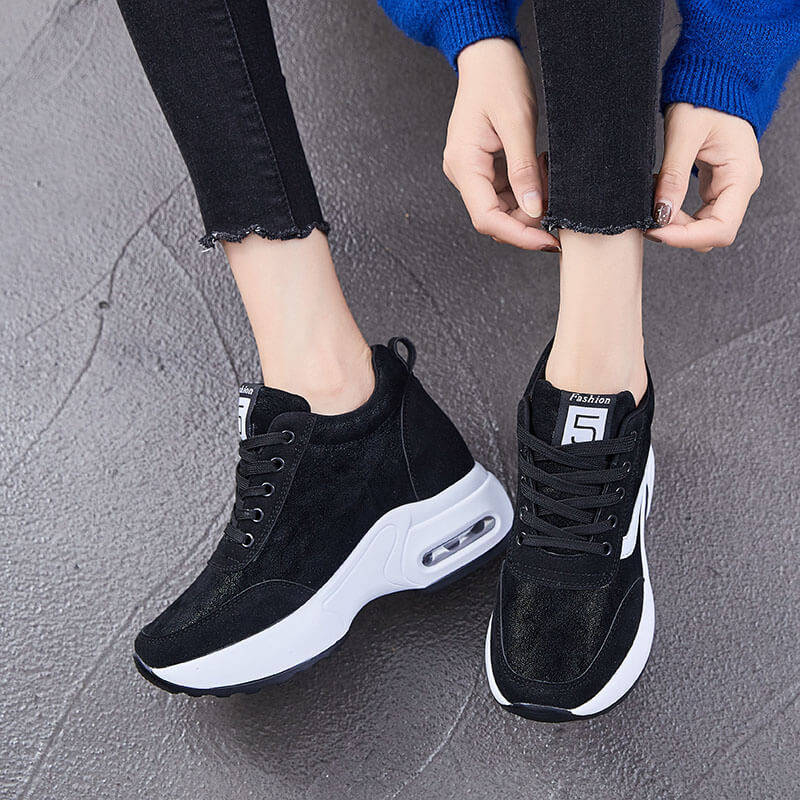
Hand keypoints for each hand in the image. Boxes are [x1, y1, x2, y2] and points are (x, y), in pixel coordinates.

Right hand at [443, 39, 559, 250]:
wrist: (488, 57)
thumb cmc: (498, 79)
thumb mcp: (518, 123)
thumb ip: (524, 170)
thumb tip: (534, 209)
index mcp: (464, 165)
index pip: (487, 218)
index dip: (518, 235)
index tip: (547, 241)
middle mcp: (463, 174)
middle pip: (495, 219)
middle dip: (528, 219)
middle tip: (557, 200)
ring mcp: (473, 173)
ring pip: (502, 209)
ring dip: (531, 204)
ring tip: (548, 175)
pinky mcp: (485, 169)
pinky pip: (506, 194)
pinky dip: (528, 191)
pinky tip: (541, 171)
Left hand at [647, 103, 762, 251]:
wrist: (712, 81)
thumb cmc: (705, 99)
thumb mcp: (684, 134)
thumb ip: (674, 176)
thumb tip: (662, 213)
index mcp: (742, 175)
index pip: (721, 228)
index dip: (687, 237)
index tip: (656, 231)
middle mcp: (741, 186)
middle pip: (712, 233)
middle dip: (679, 232)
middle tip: (648, 218)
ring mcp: (729, 187)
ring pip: (702, 227)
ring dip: (675, 224)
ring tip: (654, 201)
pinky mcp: (715, 186)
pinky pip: (697, 214)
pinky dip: (676, 213)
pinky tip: (662, 197)